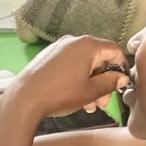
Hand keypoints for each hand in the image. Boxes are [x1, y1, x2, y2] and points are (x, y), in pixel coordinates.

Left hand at [1, 34, 129, 121]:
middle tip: (102, 102)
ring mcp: (58, 48)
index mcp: (87, 45)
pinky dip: (76, 78)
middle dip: (103, 80)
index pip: (114, 50)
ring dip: (90, 83)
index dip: (121, 68)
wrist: (24, 99)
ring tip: (88, 104)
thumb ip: (110, 82)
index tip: (120, 84)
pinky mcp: (48, 56)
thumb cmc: (58, 94)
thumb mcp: (91, 91)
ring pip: (84, 63)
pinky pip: (69, 64)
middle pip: (98, 57)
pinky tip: (74, 97)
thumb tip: (121, 77)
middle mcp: (73, 41)